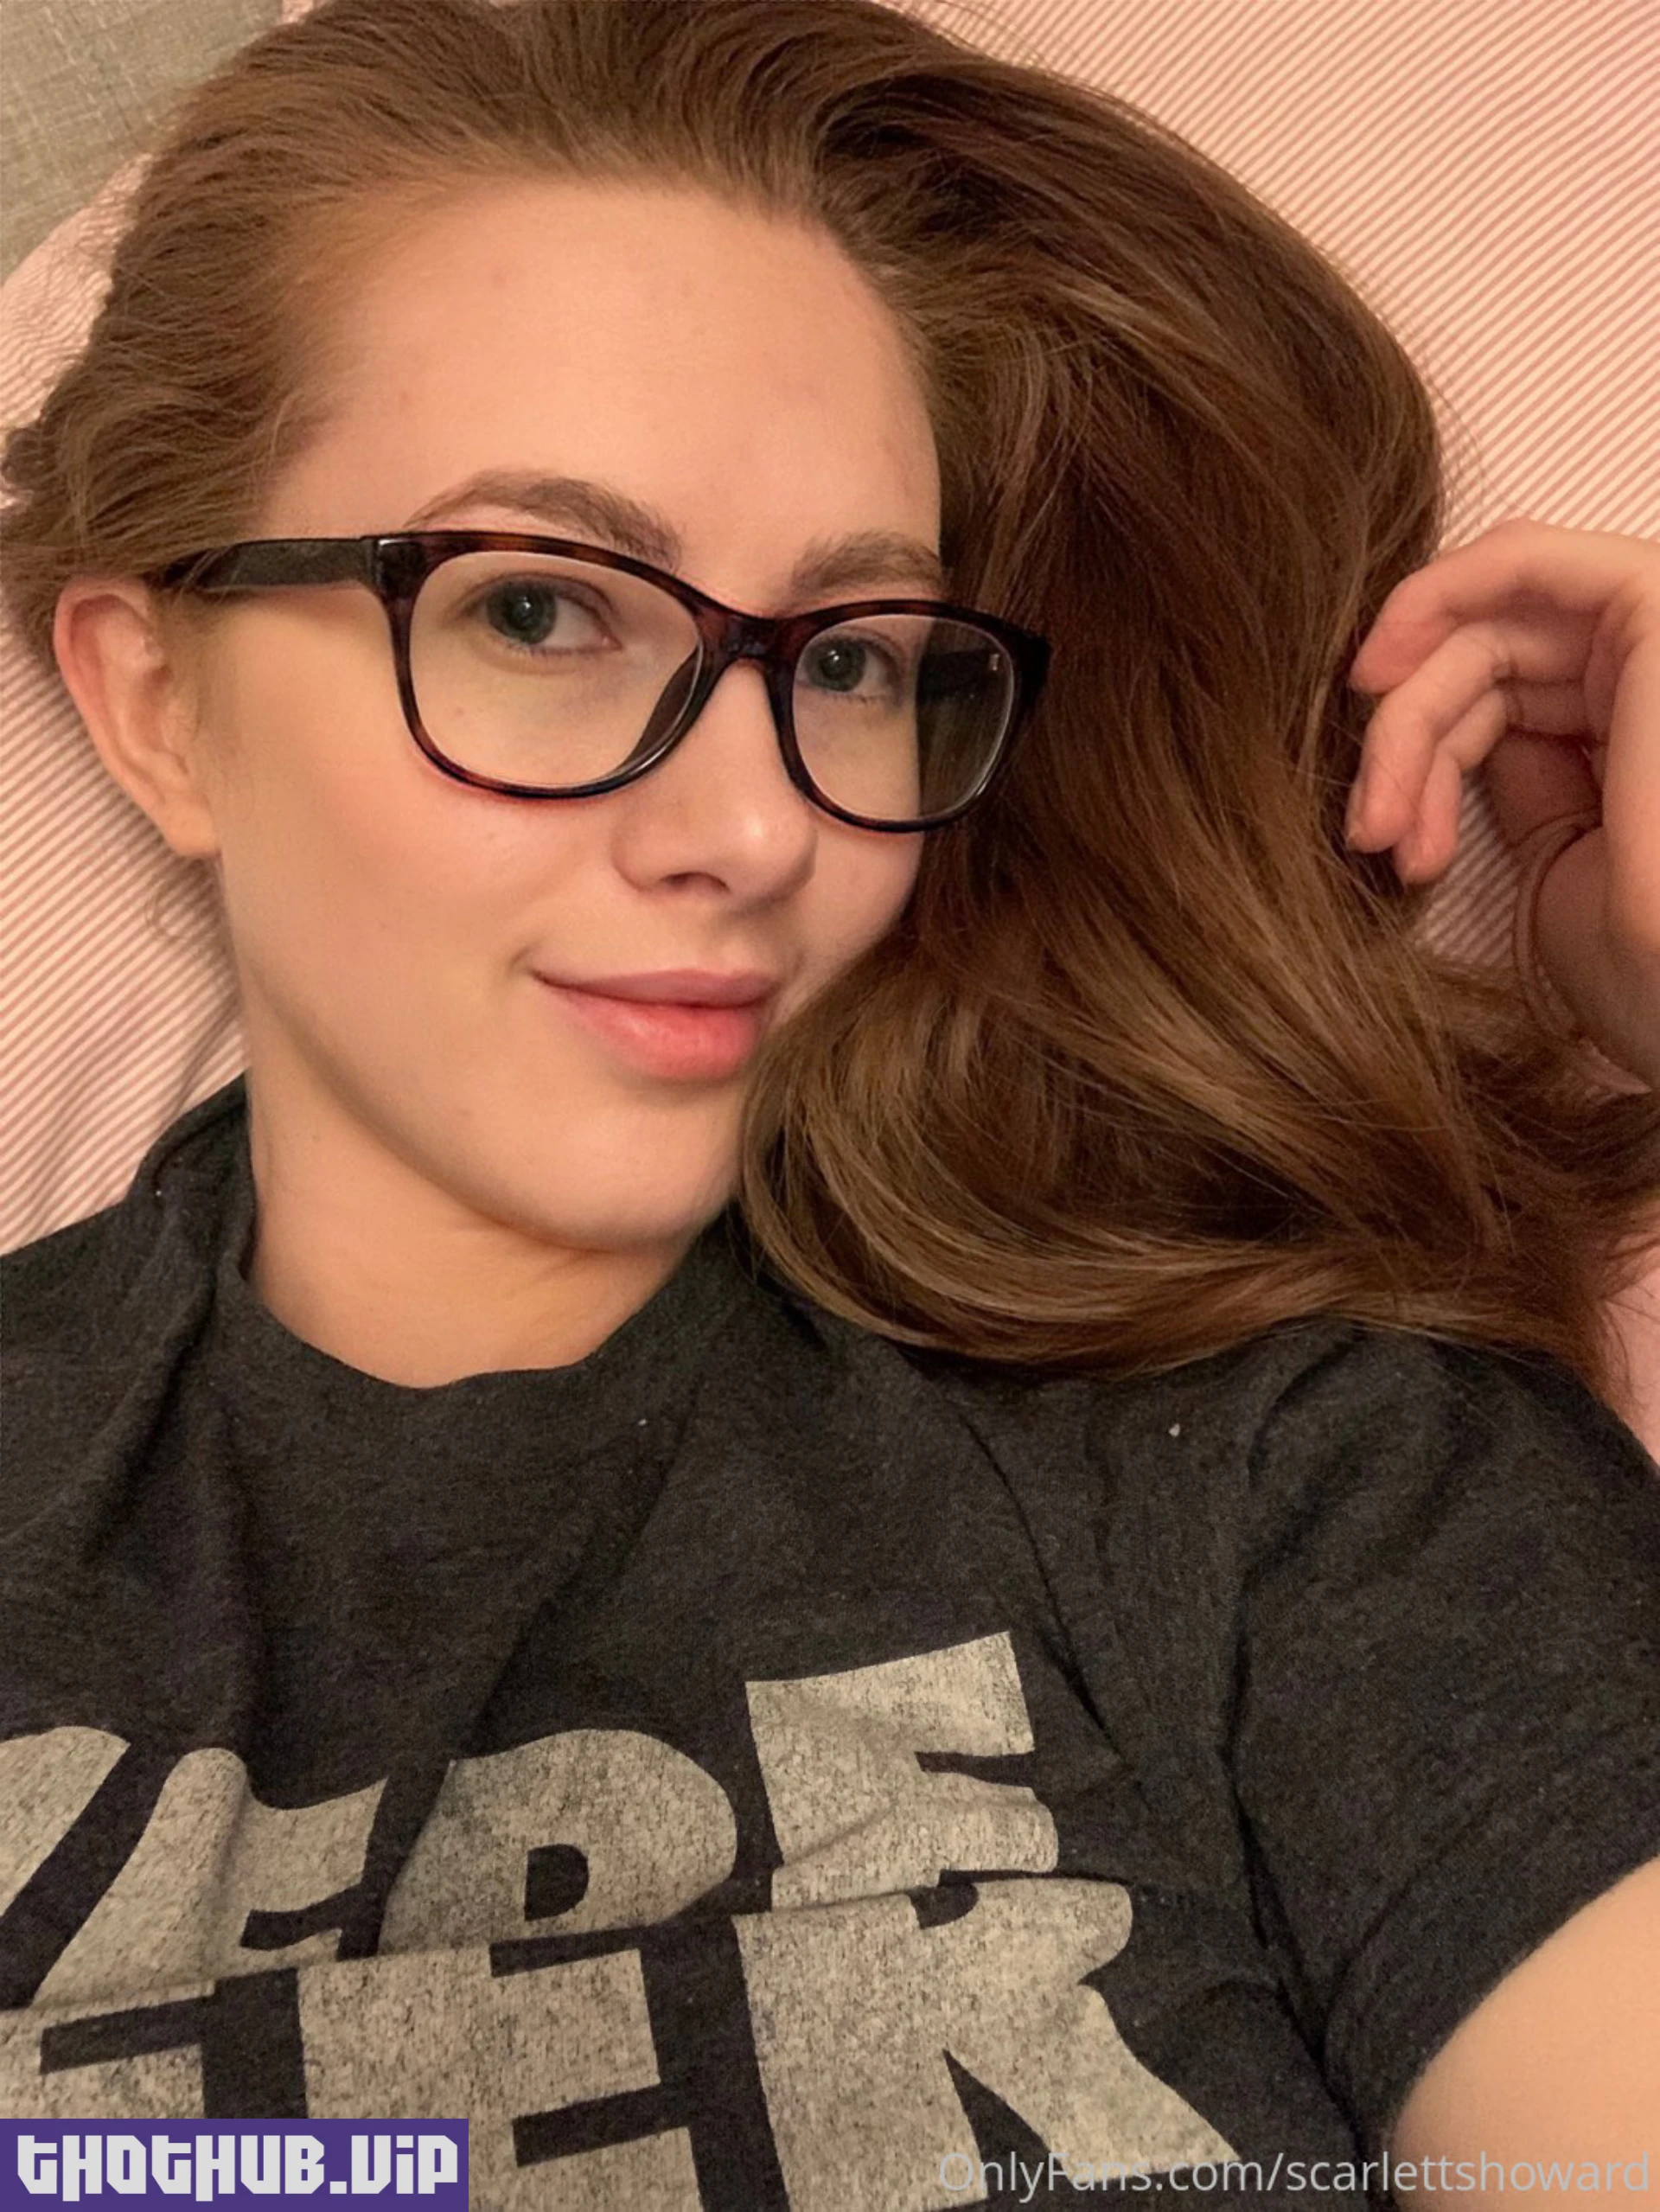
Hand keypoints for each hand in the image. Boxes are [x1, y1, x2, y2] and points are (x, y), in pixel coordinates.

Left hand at [1343, 517, 1659, 1087]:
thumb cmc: (1646, 971)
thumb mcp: (1564, 858)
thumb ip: (1526, 773)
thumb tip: (1460, 727)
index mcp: (1654, 725)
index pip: (1516, 699)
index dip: (1426, 751)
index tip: (1375, 829)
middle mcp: (1658, 676)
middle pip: (1493, 657)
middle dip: (1406, 740)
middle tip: (1370, 832)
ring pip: (1491, 624)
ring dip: (1408, 713)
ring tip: (1380, 820)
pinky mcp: (1655, 600)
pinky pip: (1526, 559)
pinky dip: (1438, 595)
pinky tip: (1381, 671)